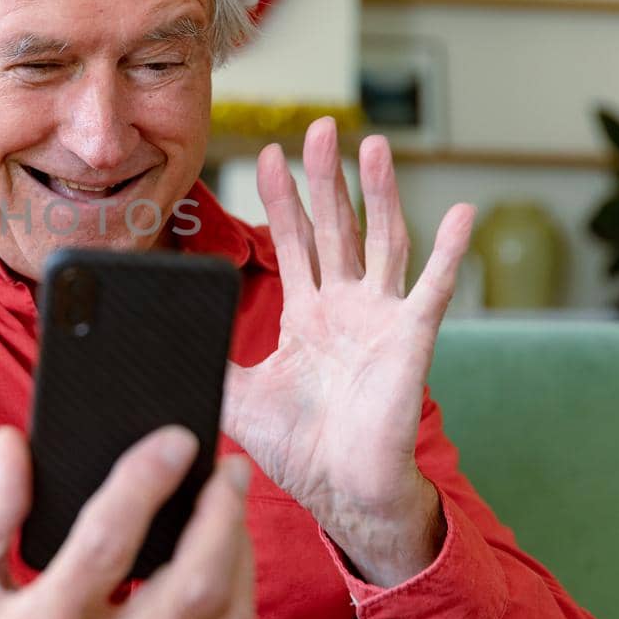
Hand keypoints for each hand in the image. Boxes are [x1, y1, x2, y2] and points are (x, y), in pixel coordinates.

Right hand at [0, 426, 253, 618]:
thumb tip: (13, 445)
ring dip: (239, 550)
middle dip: (222, 514)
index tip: (176, 439)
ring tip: (230, 502)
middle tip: (227, 467)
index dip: (148, 480)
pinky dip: (235, 592)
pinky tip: (225, 555)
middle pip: (194, 583)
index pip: (109, 540)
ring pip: (223, 616)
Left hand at [221, 117, 473, 585]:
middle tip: (318, 127)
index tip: (269, 153)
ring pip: (381, 240)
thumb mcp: (238, 393)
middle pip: (336, 226)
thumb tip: (159, 340)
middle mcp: (346, 306)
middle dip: (326, 177)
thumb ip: (208, 358)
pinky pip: (433, 289)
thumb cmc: (299, 448)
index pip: (293, 240)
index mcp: (308, 313)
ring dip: (379, 193)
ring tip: (374, 146)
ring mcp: (381, 318)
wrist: (340, 492)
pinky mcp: (410, 340)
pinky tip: (459, 213)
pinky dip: (449, 252)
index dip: (282, 197)